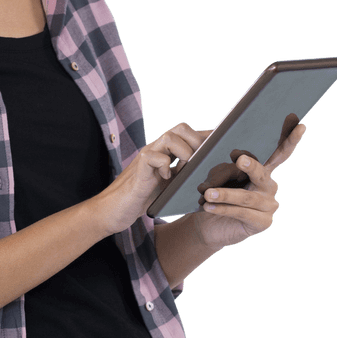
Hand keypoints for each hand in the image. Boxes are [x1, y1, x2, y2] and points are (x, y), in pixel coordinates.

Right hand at [93, 123, 211, 236]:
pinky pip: (153, 156)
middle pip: (181, 128)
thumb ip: (184, 175)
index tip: (222, 144)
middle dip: (197, 141)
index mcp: (167, 152)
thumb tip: (209, 172)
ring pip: (168, 136)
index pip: (189, 134)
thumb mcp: (170, 185)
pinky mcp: (139, 168)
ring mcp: (147, 156)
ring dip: (183, 151)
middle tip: (201, 160)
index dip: (206, 136)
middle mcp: (157, 149)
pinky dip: (164, 166)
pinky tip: (166, 178)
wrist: (114, 210)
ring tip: (185, 169)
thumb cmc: (143, 198)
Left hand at [194, 122, 306, 248]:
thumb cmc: (212, 194)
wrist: (206, 224)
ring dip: (225, 194)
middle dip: (251, 166)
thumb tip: (234, 154)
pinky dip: (223, 209)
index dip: (290, 138)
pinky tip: (207, 206)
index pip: (279, 152)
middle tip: (238, 158)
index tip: (298, 122)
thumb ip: (225, 164)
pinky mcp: (262, 223)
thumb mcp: (214, 175)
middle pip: (262, 173)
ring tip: (206, 193)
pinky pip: (242, 213)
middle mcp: (269, 186)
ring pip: (247, 197)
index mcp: (262, 170)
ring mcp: (269, 205)